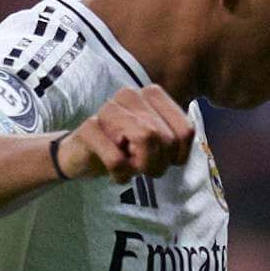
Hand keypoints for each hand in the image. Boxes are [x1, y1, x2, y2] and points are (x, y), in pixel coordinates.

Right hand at [63, 85, 194, 179]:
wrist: (83, 155)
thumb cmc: (126, 149)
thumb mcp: (159, 144)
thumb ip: (177, 139)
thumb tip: (182, 150)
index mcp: (152, 95)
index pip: (186, 131)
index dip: (179, 155)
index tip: (165, 160)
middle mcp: (130, 95)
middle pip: (165, 138)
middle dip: (158, 163)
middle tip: (142, 167)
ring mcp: (108, 109)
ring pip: (145, 140)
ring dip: (140, 166)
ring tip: (129, 167)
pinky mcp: (89, 128)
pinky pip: (117, 160)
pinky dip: (121, 175)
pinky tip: (115, 172)